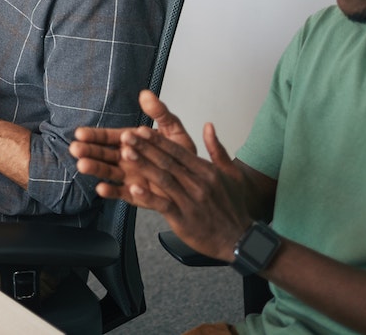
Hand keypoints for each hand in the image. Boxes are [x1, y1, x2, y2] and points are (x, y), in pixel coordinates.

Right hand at [71, 90, 197, 190]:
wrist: (195, 181)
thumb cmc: (181, 155)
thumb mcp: (173, 130)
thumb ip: (159, 113)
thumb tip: (146, 94)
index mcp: (132, 142)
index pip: (109, 137)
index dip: (95, 135)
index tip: (80, 133)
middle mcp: (127, 159)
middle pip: (103, 154)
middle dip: (89, 151)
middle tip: (75, 149)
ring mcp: (129, 177)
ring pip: (108, 172)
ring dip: (95, 169)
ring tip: (82, 166)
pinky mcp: (136, 195)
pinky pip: (122, 193)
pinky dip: (111, 191)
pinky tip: (101, 188)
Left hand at [117, 122, 253, 260]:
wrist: (240, 240)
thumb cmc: (233, 206)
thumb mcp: (232, 174)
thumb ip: (217, 149)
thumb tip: (208, 125)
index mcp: (206, 171)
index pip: (178, 151)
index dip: (158, 140)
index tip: (142, 130)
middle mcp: (198, 184)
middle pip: (167, 162)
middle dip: (145, 148)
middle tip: (126, 136)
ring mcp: (190, 202)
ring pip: (163, 180)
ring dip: (143, 166)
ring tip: (125, 154)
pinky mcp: (184, 220)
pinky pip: (164, 205)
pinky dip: (149, 197)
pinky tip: (134, 189)